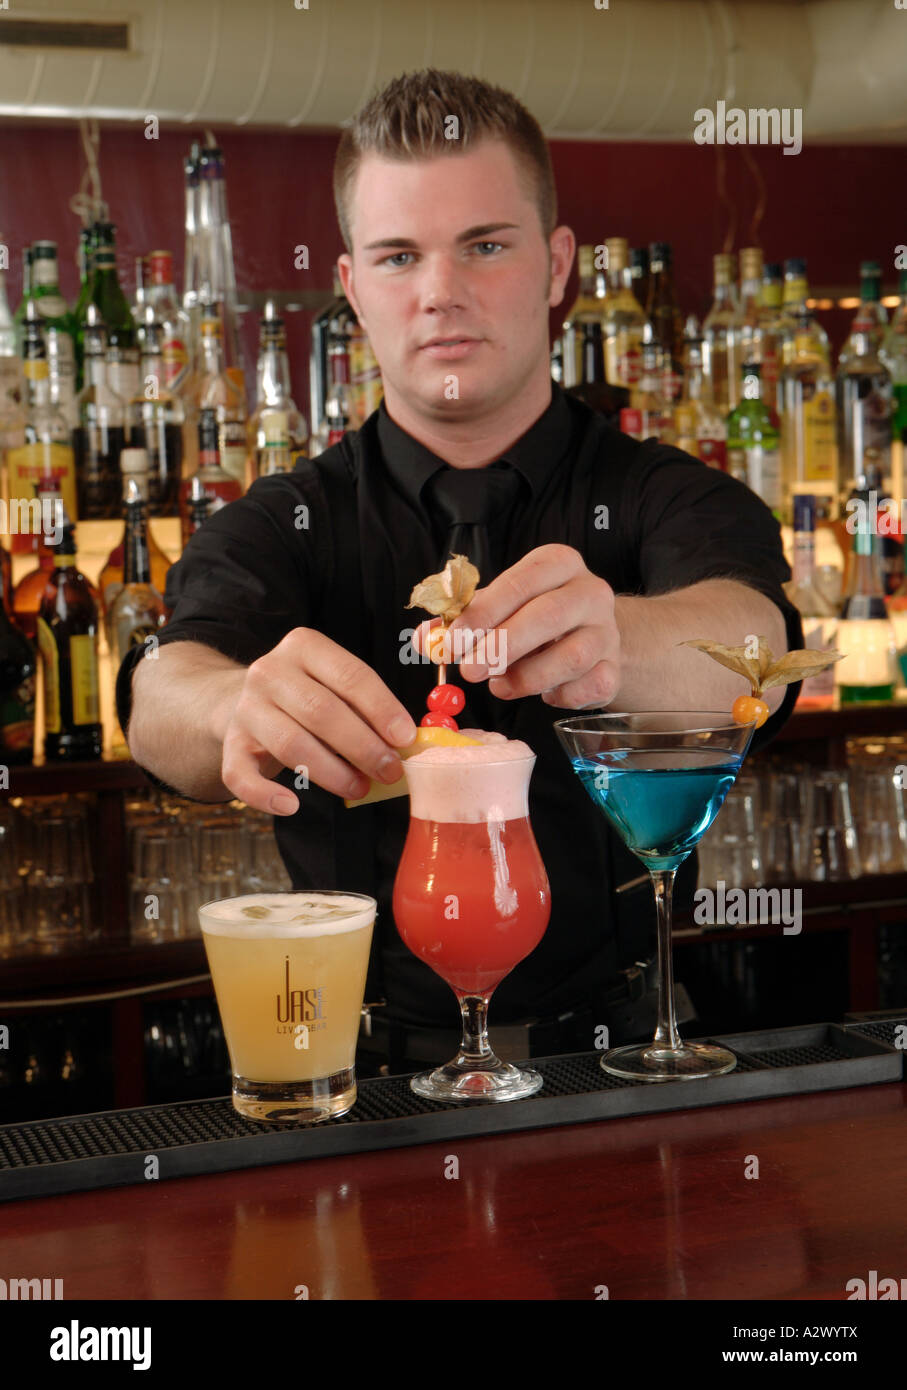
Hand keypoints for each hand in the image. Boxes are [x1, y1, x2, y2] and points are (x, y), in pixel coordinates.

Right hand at [220, 628, 416, 813]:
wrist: (242, 700)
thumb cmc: (307, 696)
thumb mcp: (333, 685)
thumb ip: (364, 707)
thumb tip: (404, 743)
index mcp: (304, 646)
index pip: (351, 675)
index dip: (382, 709)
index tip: (405, 739)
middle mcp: (270, 671)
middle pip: (322, 711)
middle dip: (362, 746)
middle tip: (390, 772)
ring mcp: (246, 708)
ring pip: (290, 743)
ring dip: (331, 772)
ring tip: (360, 788)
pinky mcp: (230, 744)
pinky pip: (241, 775)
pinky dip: (265, 795)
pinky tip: (291, 805)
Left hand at [413, 544, 620, 707]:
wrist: (592, 636)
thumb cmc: (535, 617)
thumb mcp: (499, 607)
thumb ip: (461, 620)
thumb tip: (425, 639)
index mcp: (557, 564)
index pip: (520, 581)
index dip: (484, 611)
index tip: (453, 640)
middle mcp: (589, 592)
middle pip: (548, 615)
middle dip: (503, 646)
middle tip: (469, 670)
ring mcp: (607, 632)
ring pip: (571, 656)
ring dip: (527, 677)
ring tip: (500, 686)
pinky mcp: (615, 669)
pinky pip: (588, 687)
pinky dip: (559, 696)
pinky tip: (543, 694)